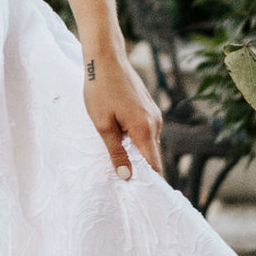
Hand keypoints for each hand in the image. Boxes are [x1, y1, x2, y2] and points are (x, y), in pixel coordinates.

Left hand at [83, 48, 163, 184]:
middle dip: (142, 169)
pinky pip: (146, 131)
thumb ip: (116, 152)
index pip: (154, 166)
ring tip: (120, 160)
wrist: (106, 57)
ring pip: (148, 143)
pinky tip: (120, 138)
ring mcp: (153, 114)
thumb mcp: (103, 125)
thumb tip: (127, 177)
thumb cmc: (100, 89)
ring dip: (137, 152)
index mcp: (145, 129)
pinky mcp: (148, 107)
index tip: (143, 197)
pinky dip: (136, 139)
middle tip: (125, 183)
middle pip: (152, 155)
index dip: (150, 182)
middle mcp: (155, 123)